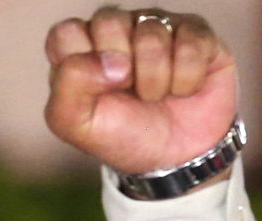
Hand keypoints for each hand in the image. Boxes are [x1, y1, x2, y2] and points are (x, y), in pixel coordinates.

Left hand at [44, 7, 236, 174]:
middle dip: (120, 70)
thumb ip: (68, 86)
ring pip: (151, 33)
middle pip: (108, 21)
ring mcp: (156, 27)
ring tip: (155, 96)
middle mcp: (116, 30)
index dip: (80, 63)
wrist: (174, 158)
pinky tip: (182, 90)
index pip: (66, 32)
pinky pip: (191, 44)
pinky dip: (186, 80)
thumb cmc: (121, 135)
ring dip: (154, 81)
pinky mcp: (195, 33)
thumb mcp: (75, 124)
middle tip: (127, 91)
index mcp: (79, 48)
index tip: (94, 91)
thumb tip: (109, 61)